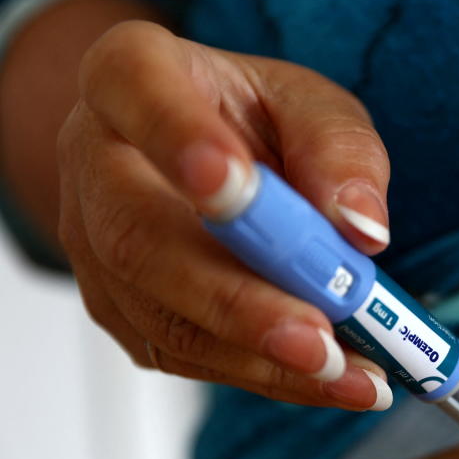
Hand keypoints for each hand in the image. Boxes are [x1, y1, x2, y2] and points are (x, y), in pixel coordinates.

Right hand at [57, 21, 393, 408]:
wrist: (210, 154)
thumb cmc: (256, 122)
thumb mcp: (313, 107)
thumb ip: (340, 150)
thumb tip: (361, 229)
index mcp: (131, 78)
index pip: (133, 90)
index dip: (178, 139)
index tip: (238, 187)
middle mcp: (97, 167)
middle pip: (139, 238)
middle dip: (237, 298)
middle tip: (317, 335)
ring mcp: (99, 251)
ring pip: (162, 317)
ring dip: (263, 356)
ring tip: (351, 374)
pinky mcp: (127, 313)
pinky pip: (187, 356)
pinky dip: (267, 375)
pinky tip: (333, 379)